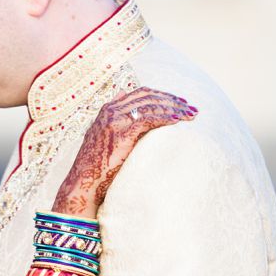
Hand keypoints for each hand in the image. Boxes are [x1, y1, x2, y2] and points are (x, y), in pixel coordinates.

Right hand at [55, 86, 196, 213]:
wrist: (83, 182)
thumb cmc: (96, 164)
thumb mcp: (103, 136)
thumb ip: (115, 119)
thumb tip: (124, 99)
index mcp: (107, 109)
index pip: (141, 93)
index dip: (163, 95)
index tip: (179, 103)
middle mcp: (110, 110)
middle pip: (148, 96)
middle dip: (172, 100)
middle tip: (191, 108)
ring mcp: (115, 120)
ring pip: (151, 105)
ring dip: (174, 108)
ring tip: (191, 115)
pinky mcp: (121, 133)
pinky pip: (149, 119)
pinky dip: (166, 117)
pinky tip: (178, 120)